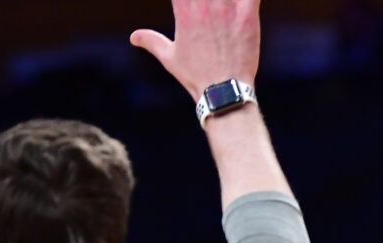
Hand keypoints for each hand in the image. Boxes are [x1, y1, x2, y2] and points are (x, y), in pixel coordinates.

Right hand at [131, 0, 260, 101]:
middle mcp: (204, 4)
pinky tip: (248, 1)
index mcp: (184, 10)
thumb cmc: (196, 76)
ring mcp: (227, 8)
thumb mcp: (170, 58)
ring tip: (225, 4)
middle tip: (211, 5)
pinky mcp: (248, 16)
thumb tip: (134, 37)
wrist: (223, 93)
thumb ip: (152, 41)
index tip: (191, 3)